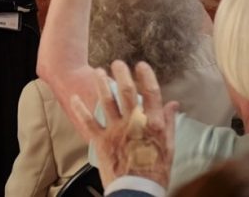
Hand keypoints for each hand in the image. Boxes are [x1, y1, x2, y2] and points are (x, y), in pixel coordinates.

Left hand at [71, 60, 176, 188]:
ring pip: (107, 100)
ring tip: (98, 71)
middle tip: (117, 63)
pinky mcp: (101, 139)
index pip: (151, 93)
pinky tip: (75, 97)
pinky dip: (80, 108)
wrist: (138, 190)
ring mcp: (116, 130)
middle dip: (121, 74)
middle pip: (127, 92)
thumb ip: (168, 123)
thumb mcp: (168, 146)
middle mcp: (134, 122)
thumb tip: (173, 104)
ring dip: (101, 84)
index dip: (146, 76)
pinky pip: (88, 121)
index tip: (141, 65)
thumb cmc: (156, 170)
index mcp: (153, 123)